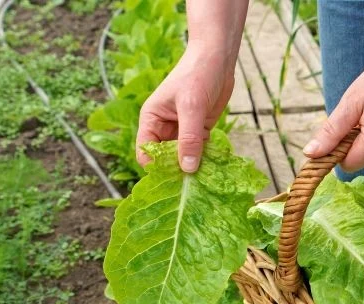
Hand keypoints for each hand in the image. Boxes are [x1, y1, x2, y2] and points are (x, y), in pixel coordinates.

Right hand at [136, 47, 234, 170]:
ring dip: (192, 167)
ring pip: (183, 157)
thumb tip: (186, 168)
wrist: (217, 59)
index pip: (146, 152)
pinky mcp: (199, 131)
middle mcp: (164, 128)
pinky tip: (213, 170)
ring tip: (204, 180)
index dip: (156, 167)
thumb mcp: (191, 106)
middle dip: (175, 171)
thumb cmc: (197, 75)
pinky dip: (205, 160)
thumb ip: (189, 138)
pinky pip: (199, 151)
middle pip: (164, 159)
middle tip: (191, 185)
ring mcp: (182, 130)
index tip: (173, 179)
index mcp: (151, 120)